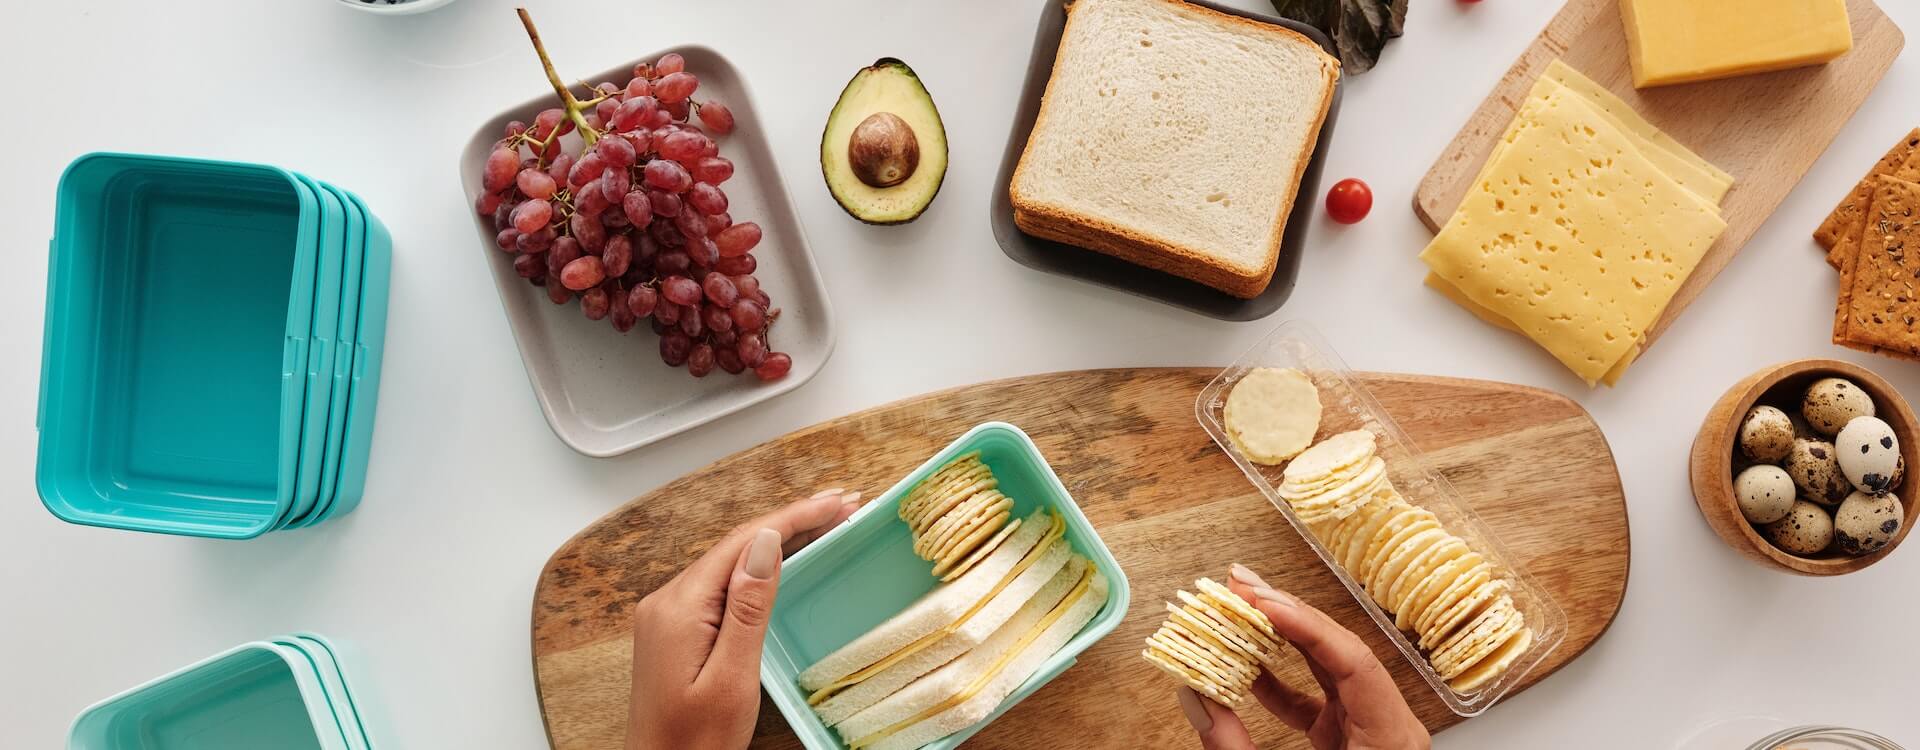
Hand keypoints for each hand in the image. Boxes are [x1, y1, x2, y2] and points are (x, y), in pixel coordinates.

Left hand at [626, 488, 863, 749]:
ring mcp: (669, 615)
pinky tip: (783, 560)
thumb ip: (748, 608)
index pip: (744, 542)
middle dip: (793, 521)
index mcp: (679, 607)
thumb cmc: (695, 742)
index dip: (795, 516)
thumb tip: (766, 543)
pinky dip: (758, 567)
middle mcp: (667, 601)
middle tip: (845, 504)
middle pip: (738, 545)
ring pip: (731, 561)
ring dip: (778, 539)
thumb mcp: (732, 677)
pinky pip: (721, 584)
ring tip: (825, 521)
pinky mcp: (676, 630)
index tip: (838, 501)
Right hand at [1176, 563, 1430, 749]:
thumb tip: (1195, 697)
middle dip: (1285, 614)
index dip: (1301, 623)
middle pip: (1339, 653)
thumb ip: (1233, 748)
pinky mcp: (1353, 745)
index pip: (1349, 659)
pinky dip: (1280, 683)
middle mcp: (1388, 729)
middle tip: (1238, 584)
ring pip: (1329, 671)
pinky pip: (1319, 701)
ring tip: (1237, 608)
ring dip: (1280, 640)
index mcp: (1390, 739)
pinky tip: (1245, 668)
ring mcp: (1372, 735)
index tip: (1257, 601)